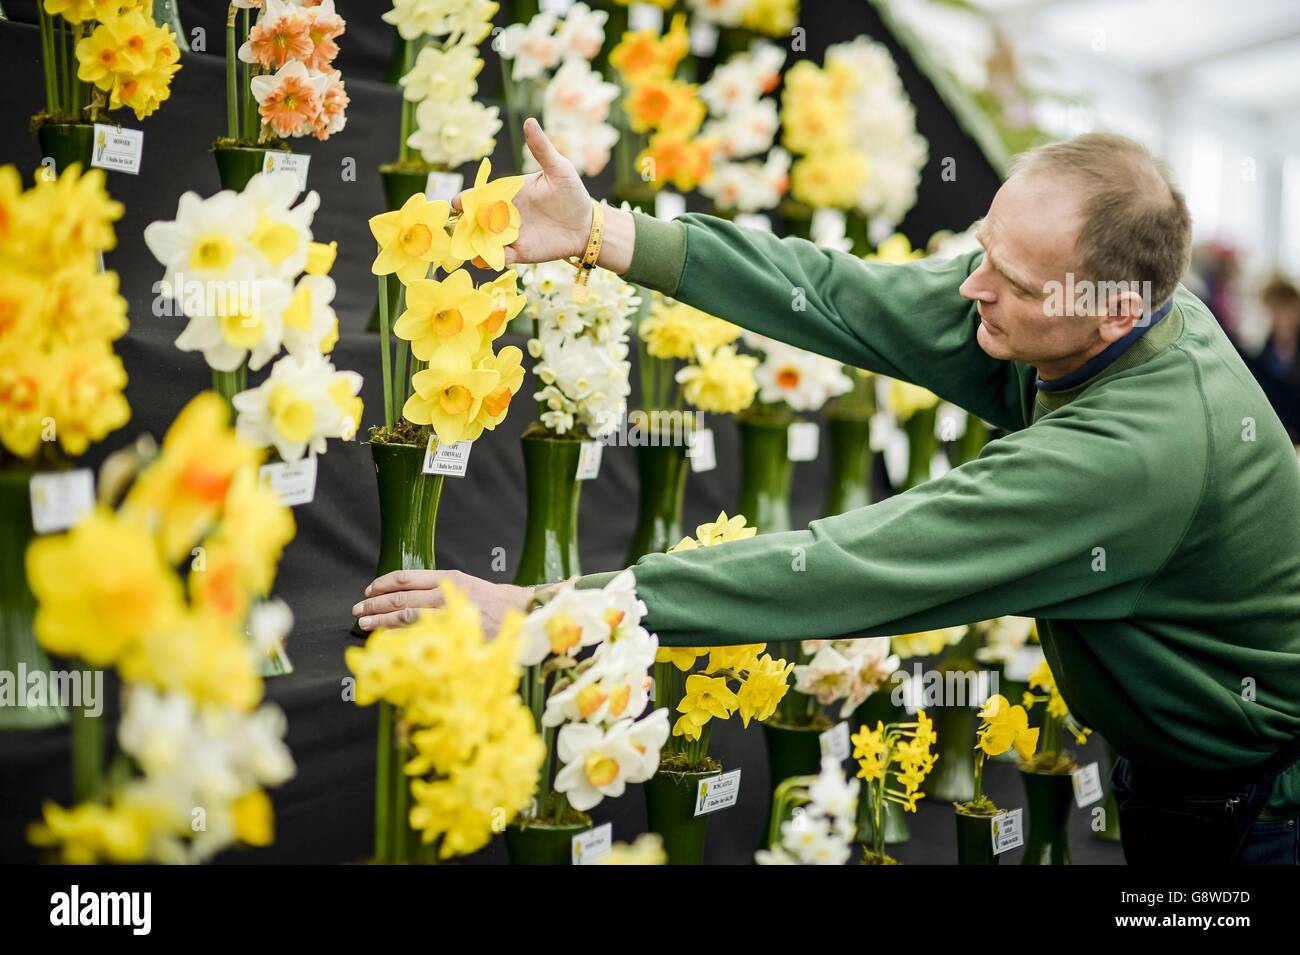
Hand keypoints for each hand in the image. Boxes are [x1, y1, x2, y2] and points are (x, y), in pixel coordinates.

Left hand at [351, 569, 535, 635]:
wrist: (520, 613)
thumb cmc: (494, 603)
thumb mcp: (465, 587)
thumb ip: (440, 590)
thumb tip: (412, 598)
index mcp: (446, 577)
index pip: (406, 577)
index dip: (383, 584)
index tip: (369, 590)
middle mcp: (443, 591)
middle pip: (400, 596)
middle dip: (375, 603)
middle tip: (358, 610)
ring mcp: (446, 611)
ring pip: (404, 614)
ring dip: (380, 620)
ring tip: (364, 624)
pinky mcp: (450, 630)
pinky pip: (417, 633)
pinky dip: (399, 636)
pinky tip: (386, 639)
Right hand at [455, 117, 592, 265]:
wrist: (586, 225)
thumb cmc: (571, 193)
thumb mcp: (559, 168)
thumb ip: (542, 149)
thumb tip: (529, 121)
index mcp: (507, 192)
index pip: (480, 195)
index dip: (466, 199)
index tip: (458, 203)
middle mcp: (503, 214)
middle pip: (475, 219)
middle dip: (462, 224)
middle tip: (456, 228)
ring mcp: (509, 234)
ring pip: (482, 239)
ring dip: (471, 243)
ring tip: (465, 247)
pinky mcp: (518, 253)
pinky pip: (498, 257)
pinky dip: (488, 259)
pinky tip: (483, 259)